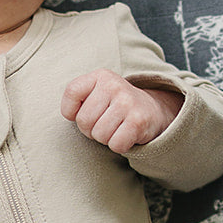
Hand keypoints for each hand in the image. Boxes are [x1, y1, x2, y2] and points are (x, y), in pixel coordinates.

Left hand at [61, 69, 183, 154]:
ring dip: (106, 138)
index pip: (72, 92)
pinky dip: (119, 146)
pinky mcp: (138, 121)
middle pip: (83, 120)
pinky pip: (115, 144)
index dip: (71, 111)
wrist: (153, 111)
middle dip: (91, 129)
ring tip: (116, 128)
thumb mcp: (96, 93)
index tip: (83, 112)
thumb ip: (77, 98)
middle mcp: (114, 85)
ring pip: (99, 135)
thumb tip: (69, 115)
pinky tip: (127, 135)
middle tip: (105, 123)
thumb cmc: (115, 106)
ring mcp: (127, 102)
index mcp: (101, 76)